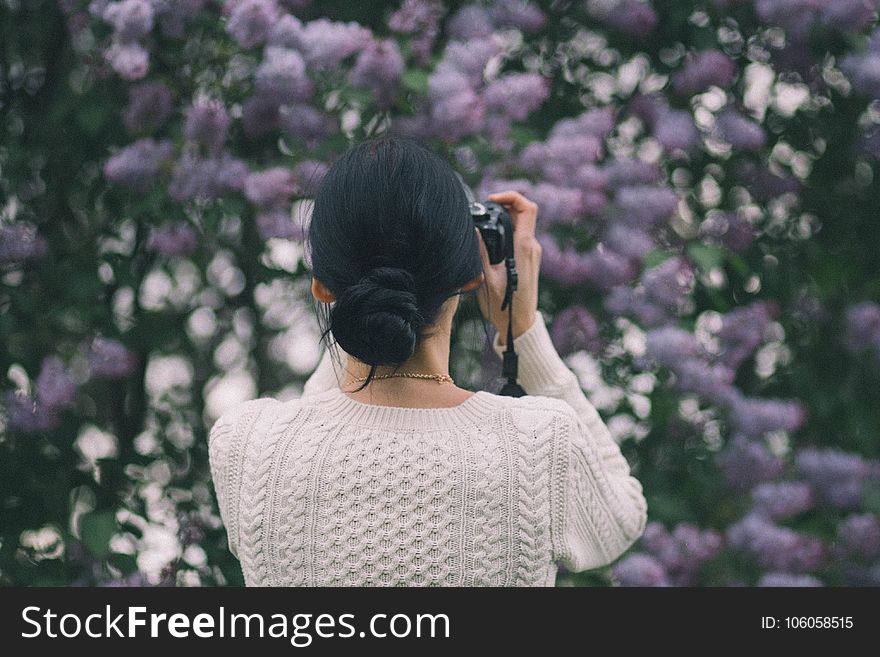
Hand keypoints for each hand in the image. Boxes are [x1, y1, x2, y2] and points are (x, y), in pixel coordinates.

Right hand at [474, 190, 540, 345]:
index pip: (527, 208)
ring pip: (520, 224)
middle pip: (522, 213)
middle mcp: (531, 247)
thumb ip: (480, 253)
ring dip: (504, 219)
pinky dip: (506, 231)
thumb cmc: (504, 306)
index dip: (511, 197)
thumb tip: (474, 229)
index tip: (492, 200)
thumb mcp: (487, 279)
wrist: (519, 324)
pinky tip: (491, 240)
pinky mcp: (529, 258)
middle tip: (484, 212)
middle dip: (503, 206)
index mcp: (523, 248)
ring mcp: (532, 252)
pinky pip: (519, 236)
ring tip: (484, 224)